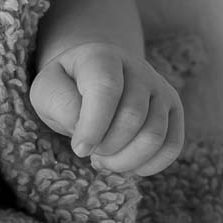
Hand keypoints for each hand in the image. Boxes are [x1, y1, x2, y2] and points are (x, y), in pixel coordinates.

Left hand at [30, 41, 183, 176]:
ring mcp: (161, 88)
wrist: (93, 81)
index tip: (79, 149)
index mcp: (104, 56)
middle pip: (133, 117)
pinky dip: (148, 165)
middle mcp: (139, 69)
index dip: (93, 126)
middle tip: (89, 151)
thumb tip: (84, 130)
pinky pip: (172, 146)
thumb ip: (60, 104)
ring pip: (154, 136)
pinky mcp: (174, 110)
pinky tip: (127, 163)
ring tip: (104, 158)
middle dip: (106, 146)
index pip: (106, 89)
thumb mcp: (48, 90)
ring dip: (125, 160)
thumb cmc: (67, 88)